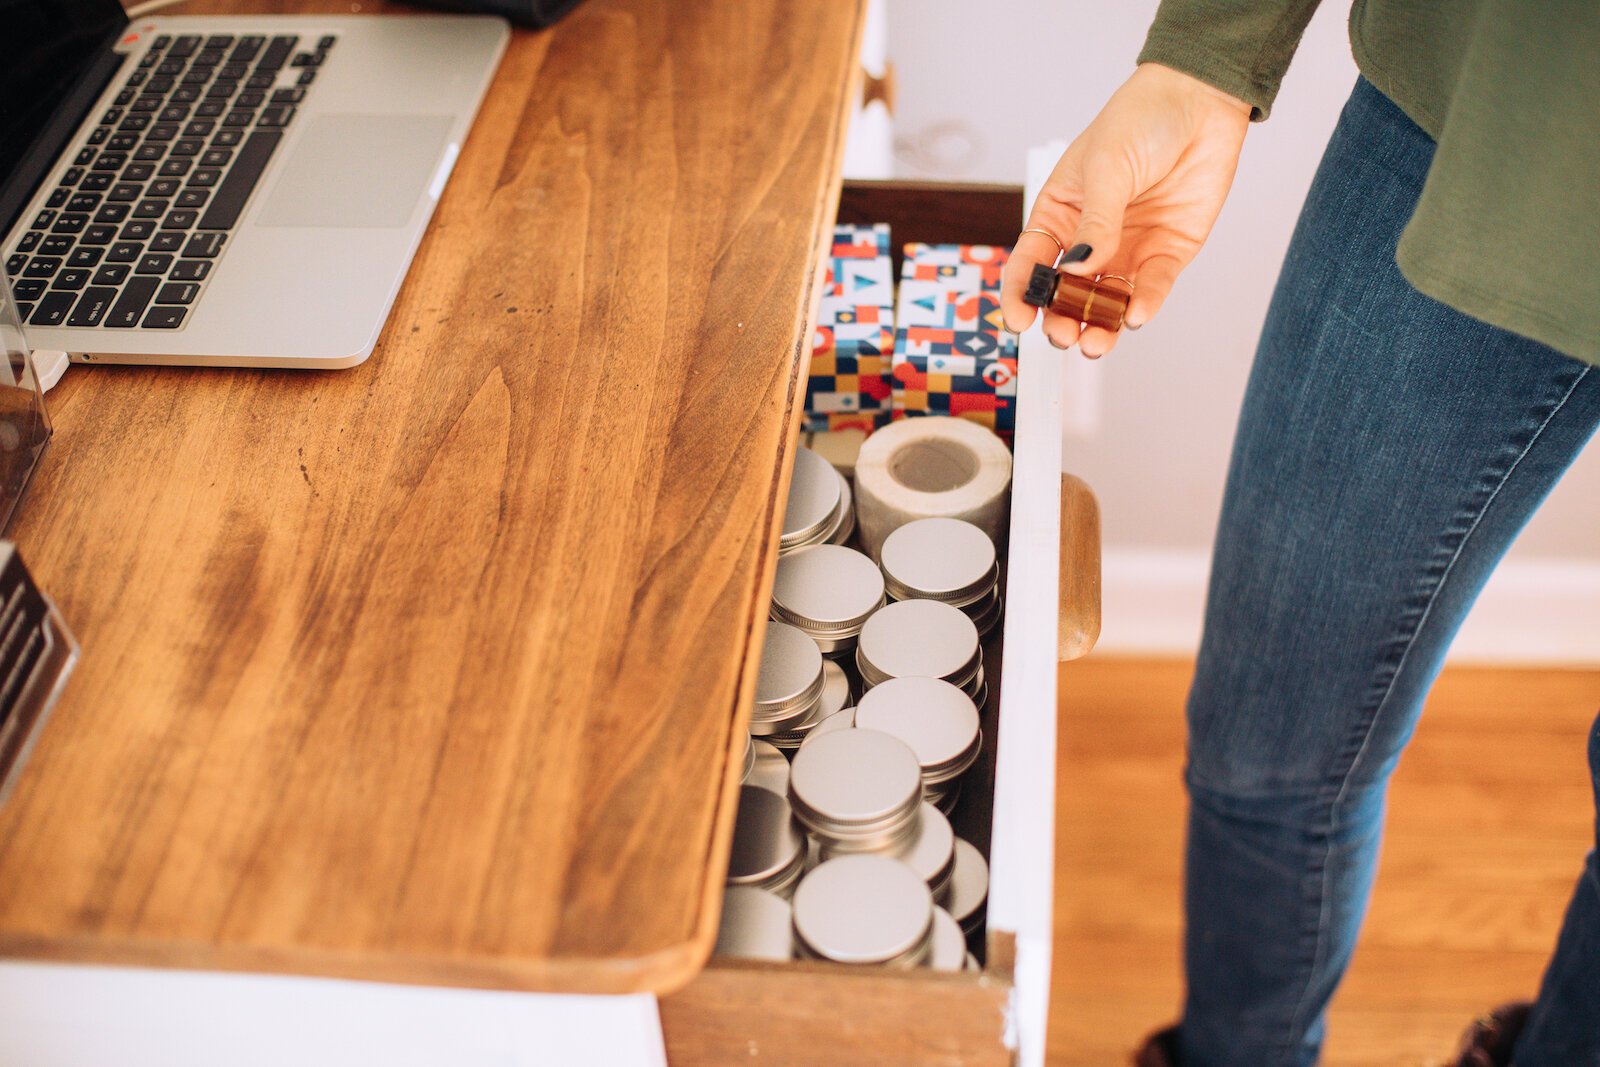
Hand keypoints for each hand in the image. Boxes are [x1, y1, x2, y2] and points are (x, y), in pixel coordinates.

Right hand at [1001, 63, 1250, 357]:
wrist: (1201, 100)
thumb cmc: (1140, 118)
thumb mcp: (1106, 167)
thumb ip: (1095, 223)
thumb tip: (1076, 270)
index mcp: (1060, 213)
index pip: (1031, 261)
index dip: (1021, 293)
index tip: (1019, 320)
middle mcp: (1090, 238)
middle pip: (1067, 292)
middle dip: (1062, 318)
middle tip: (1063, 335)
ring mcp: (1127, 248)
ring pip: (1106, 300)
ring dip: (1099, 324)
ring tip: (1096, 343)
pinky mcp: (1166, 252)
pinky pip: (1150, 287)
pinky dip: (1142, 305)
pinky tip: (1135, 315)